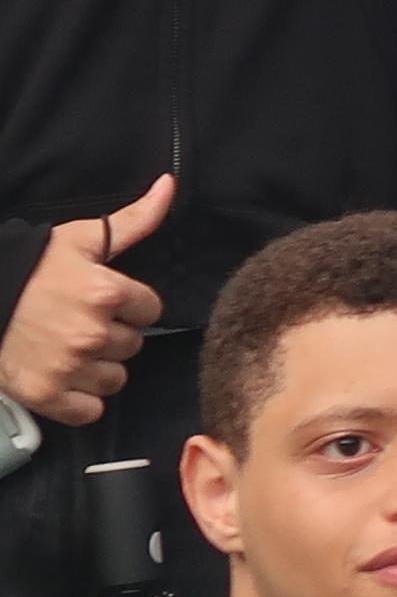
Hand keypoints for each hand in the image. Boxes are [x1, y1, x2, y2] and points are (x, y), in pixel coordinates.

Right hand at [3, 179, 170, 426]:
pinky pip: (90, 410)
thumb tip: (169, 185)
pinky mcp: (46, 395)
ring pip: (115, 378)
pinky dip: (80, 399)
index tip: (102, 300)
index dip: (129, 305)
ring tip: (68, 347)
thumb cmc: (27, 268)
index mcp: (106, 293)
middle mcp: (92, 333)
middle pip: (133, 345)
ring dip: (98, 368)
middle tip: (78, 322)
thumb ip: (134, 221)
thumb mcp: (80, 239)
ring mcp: (68, 367)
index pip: (151, 310)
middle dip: (112, 334)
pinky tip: (63, 376)